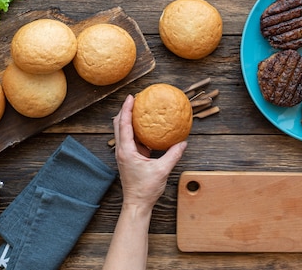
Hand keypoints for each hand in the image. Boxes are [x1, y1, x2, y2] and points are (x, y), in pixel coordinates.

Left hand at [113, 94, 187, 208]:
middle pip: (119, 124)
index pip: (124, 124)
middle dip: (125, 110)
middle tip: (135, 99)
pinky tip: (146, 128)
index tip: (131, 97)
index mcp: (126, 151)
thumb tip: (183, 142)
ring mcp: (125, 155)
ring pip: (122, 132)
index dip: (126, 109)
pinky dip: (135, 131)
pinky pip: (131, 140)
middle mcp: (122, 151)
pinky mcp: (129, 159)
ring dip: (128, 120)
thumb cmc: (145, 190)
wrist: (137, 204)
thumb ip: (173, 155)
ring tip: (139, 110)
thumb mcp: (162, 170)